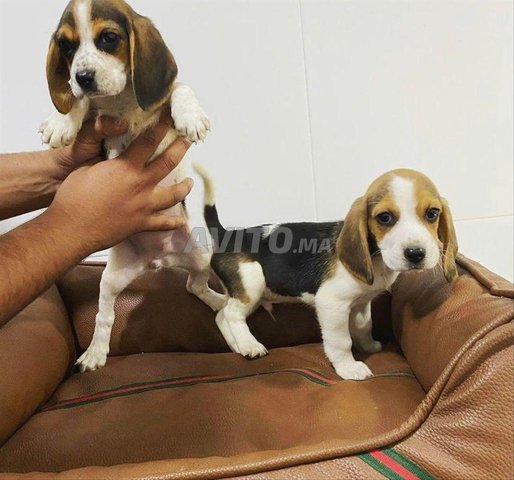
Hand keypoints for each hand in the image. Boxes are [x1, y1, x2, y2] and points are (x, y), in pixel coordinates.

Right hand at [44, 111, 192, 254]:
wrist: (71, 228)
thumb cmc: (74, 196)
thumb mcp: (85, 165)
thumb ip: (103, 151)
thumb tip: (114, 136)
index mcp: (126, 167)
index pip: (149, 140)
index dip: (161, 126)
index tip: (169, 117)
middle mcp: (140, 185)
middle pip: (168, 162)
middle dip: (181, 148)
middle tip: (188, 140)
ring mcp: (144, 206)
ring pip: (173, 195)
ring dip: (184, 187)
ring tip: (189, 182)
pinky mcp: (141, 224)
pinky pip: (163, 223)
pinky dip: (174, 222)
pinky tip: (182, 221)